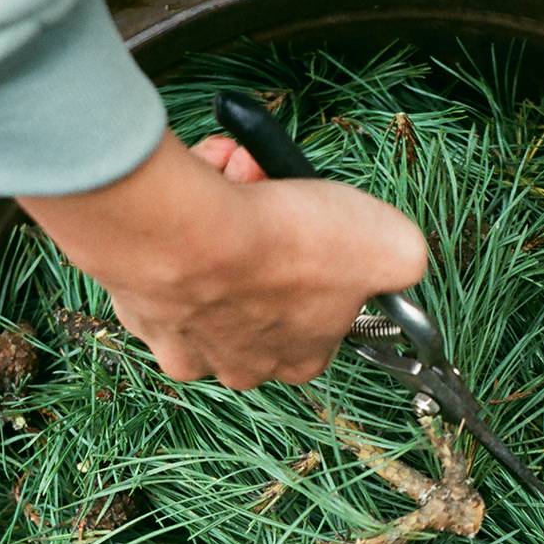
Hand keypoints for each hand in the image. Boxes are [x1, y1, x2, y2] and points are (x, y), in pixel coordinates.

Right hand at [18, 132, 427, 388]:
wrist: (185, 234)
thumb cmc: (283, 244)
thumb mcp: (390, 245)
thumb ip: (403, 258)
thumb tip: (405, 260)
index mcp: (298, 358)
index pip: (323, 320)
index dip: (322, 267)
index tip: (316, 226)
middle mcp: (238, 364)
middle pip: (264, 291)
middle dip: (270, 231)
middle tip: (267, 188)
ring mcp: (182, 343)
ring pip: (210, 275)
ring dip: (224, 218)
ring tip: (228, 179)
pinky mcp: (138, 311)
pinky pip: (162, 262)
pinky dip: (176, 223)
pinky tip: (191, 196)